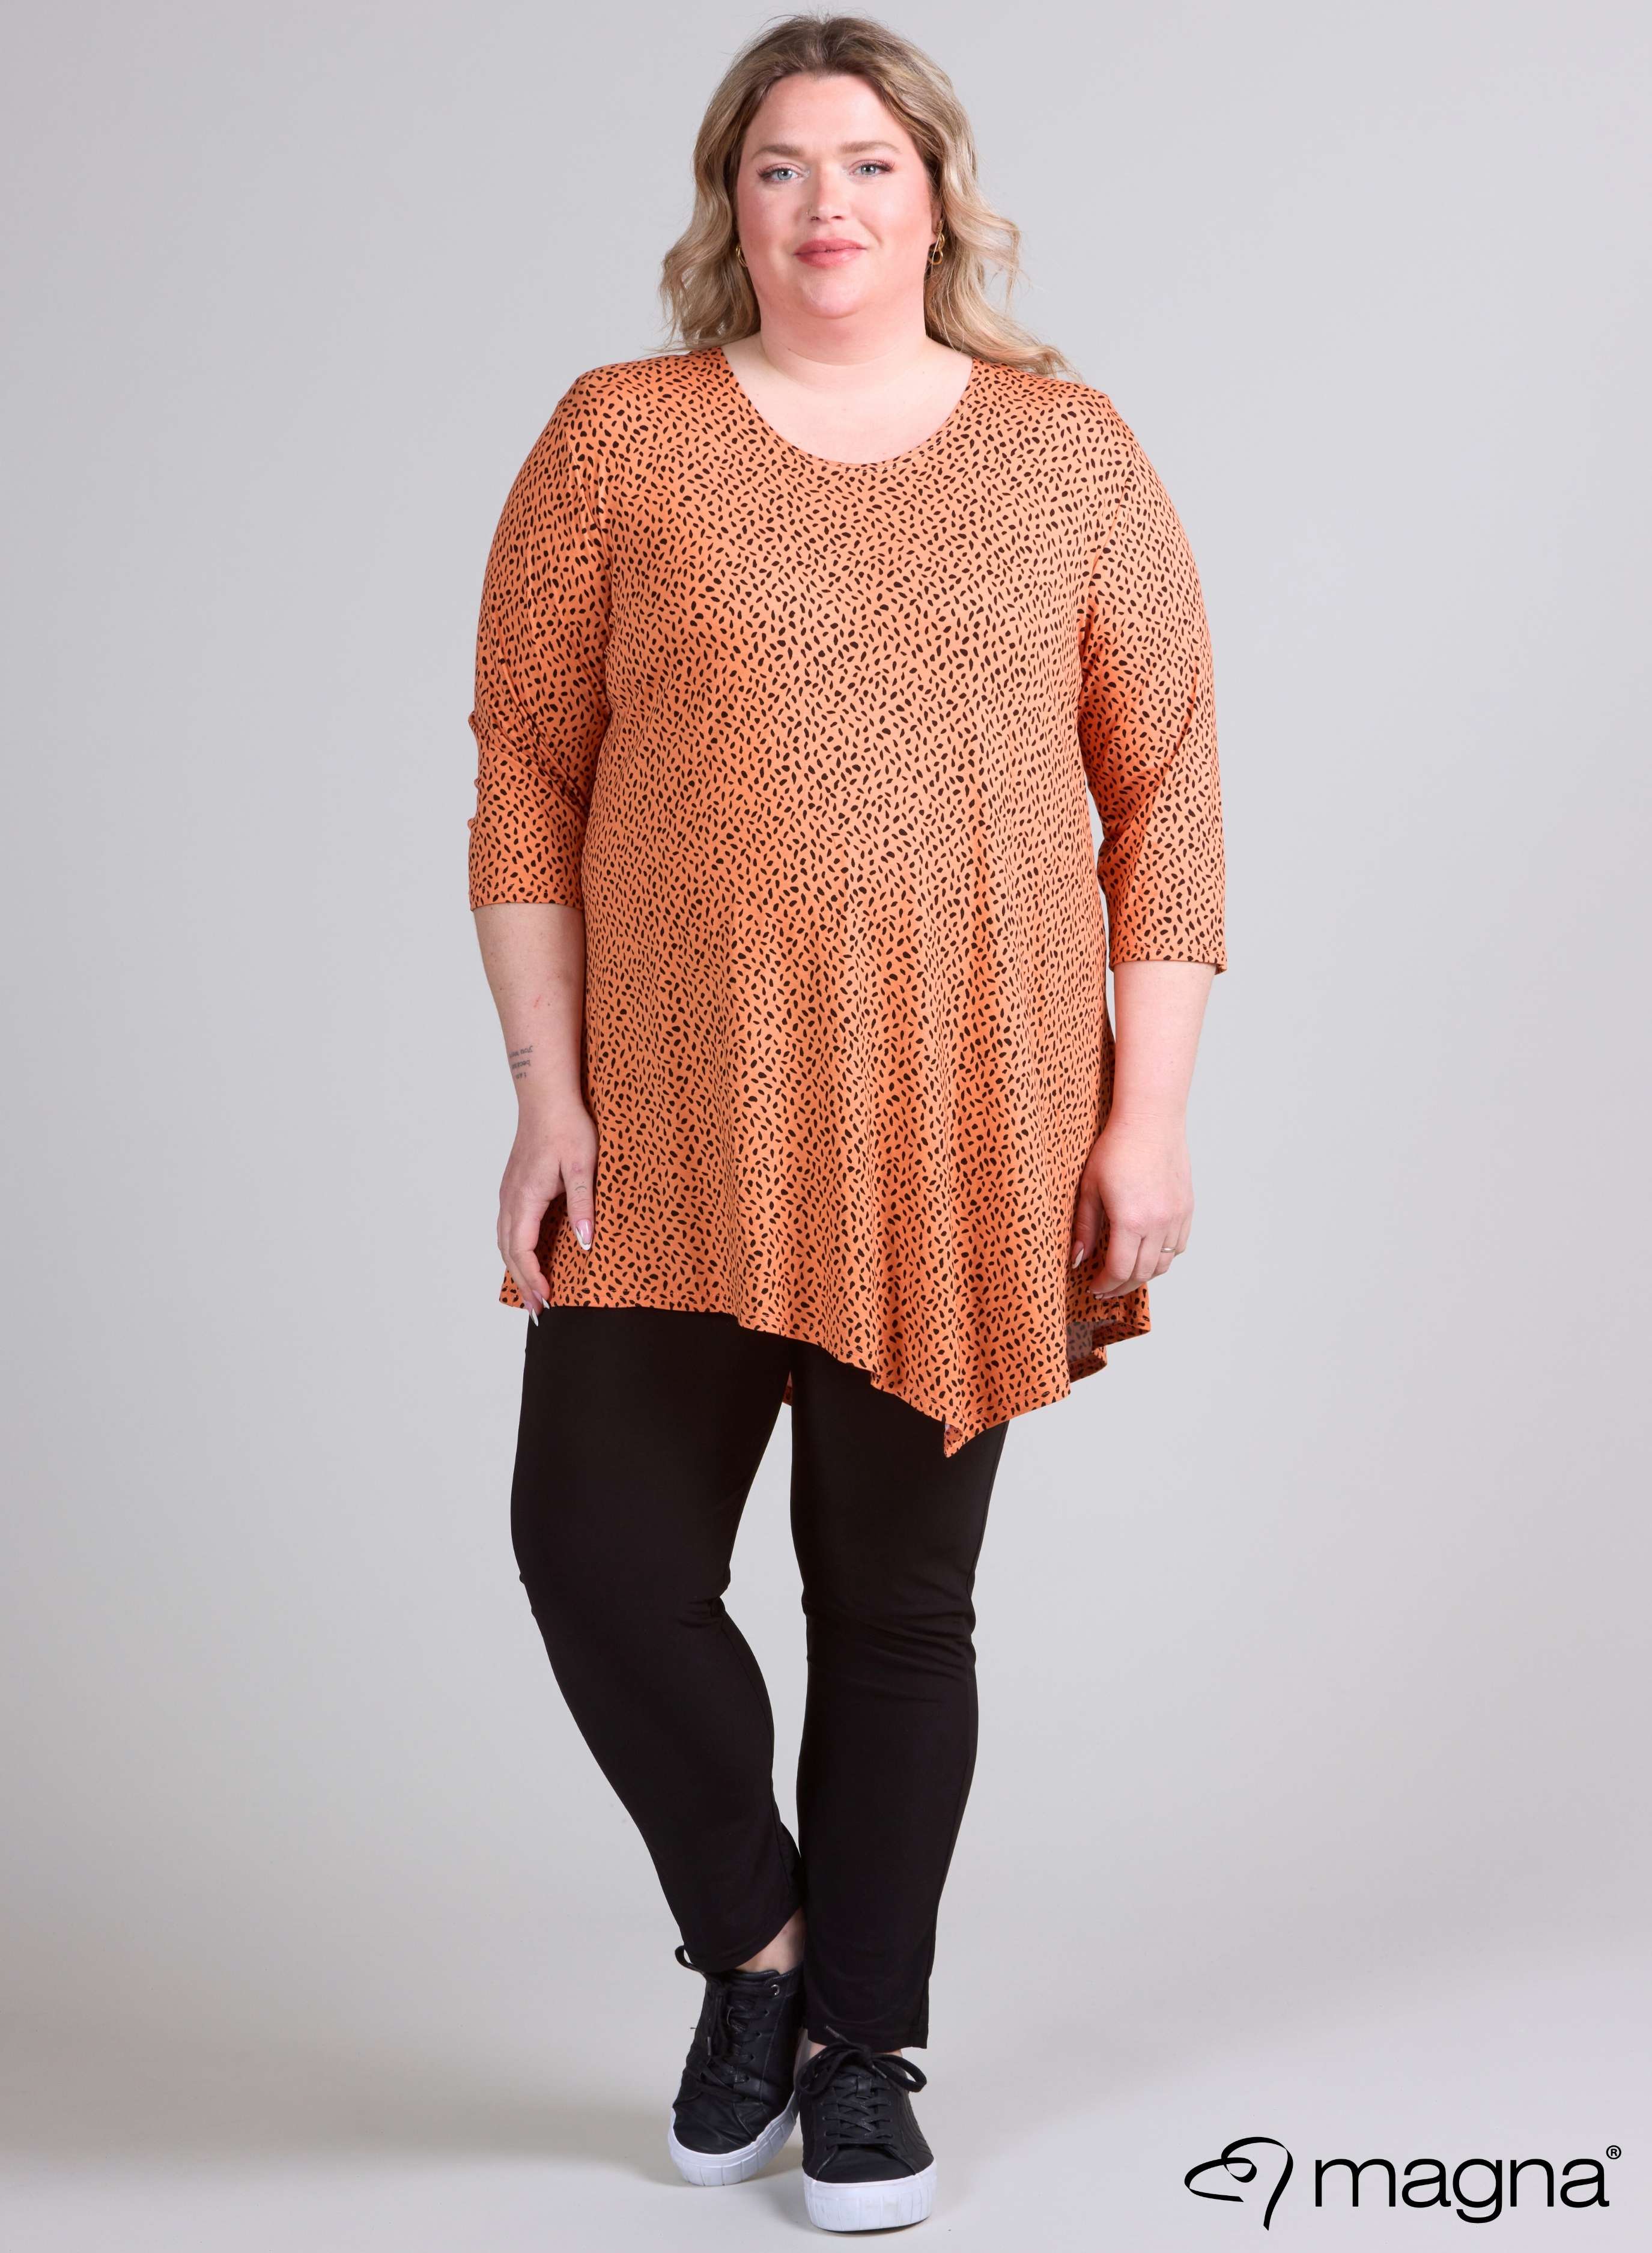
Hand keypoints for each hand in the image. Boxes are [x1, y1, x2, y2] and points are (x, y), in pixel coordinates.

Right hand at [498, 1094, 596, 1312]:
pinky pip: (508, 1226)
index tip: (548, 1299)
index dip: (533, 1278)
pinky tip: (528, 1257)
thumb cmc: (567, 1126)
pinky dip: (515, 1249)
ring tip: (533, 1291)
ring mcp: (509, 1192)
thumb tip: (585, 1244)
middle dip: (523, 1282)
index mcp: (526, 1197)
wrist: (547, 1097)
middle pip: (508, 1251)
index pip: (522, 1250)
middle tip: (539, 1309)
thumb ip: (582, 1205)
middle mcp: (511, 1198)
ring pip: (505, 1240)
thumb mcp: (583, 1166)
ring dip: (517, 1268)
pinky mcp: (514, 1186)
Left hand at [1070, 1112, 1192, 1298]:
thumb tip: (1078, 1261)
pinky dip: (1163, 1257)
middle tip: (1106, 1289)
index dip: (1105, 1285)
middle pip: (1142, 1273)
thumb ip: (1085, 1229)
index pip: (1119, 1270)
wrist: (1150, 1121)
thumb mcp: (1089, 1189)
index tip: (1094, 1288)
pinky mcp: (1187, 1208)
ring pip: (1163, 1263)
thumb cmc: (1115, 1149)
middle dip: (1122, 1286)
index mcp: (1131, 1220)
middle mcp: (1158, 1223)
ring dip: (1143, 1275)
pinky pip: (1178, 1246)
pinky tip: (1147, 1253)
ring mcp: (1177, 1217)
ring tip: (1125, 1275)